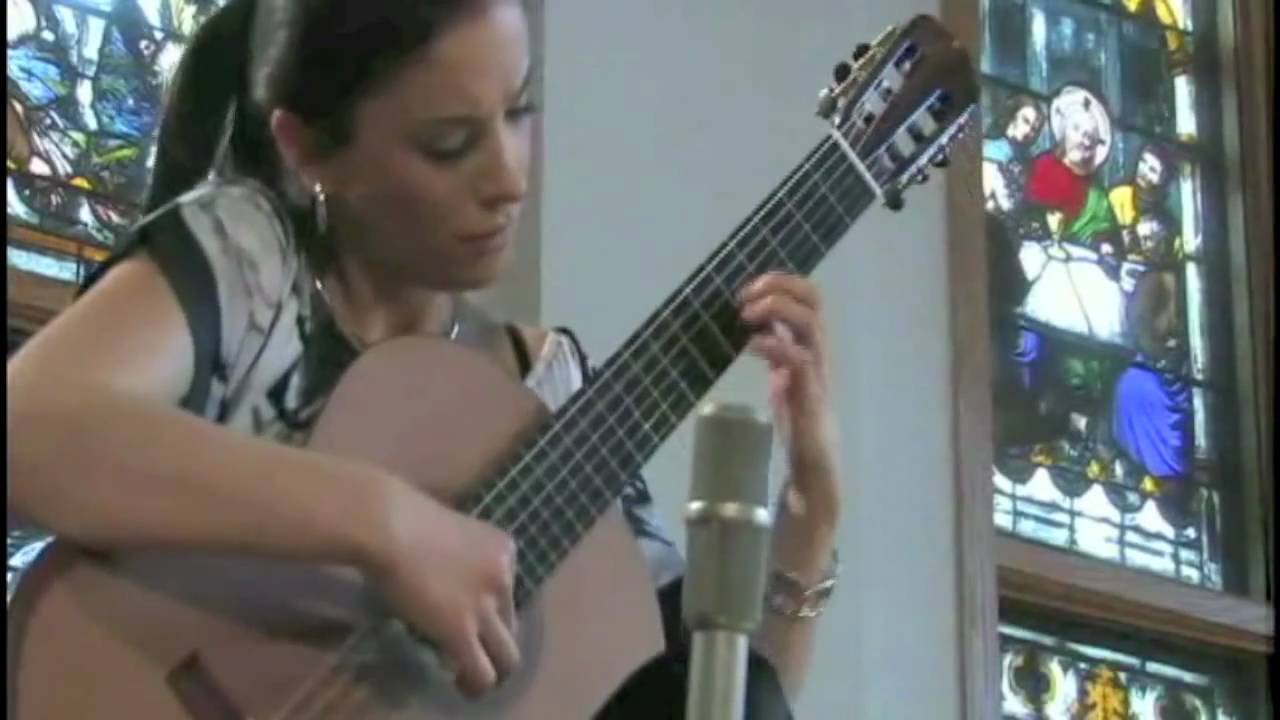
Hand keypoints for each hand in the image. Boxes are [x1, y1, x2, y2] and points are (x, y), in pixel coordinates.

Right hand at [367, 482, 519, 697]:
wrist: (388, 524)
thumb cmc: (403, 517)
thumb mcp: (449, 536)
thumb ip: (458, 560)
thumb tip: (445, 589)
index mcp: (503, 549)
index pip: (505, 591)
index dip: (486, 609)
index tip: (464, 616)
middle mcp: (503, 576)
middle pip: (511, 623)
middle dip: (495, 642)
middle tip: (475, 654)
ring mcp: (485, 605)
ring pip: (507, 655)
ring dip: (493, 670)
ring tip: (472, 681)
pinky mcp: (461, 630)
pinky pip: (481, 671)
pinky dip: (474, 684)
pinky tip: (461, 686)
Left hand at [738, 272, 839, 531]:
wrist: (815, 467)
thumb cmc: (799, 423)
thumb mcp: (783, 377)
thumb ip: (775, 351)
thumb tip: (755, 328)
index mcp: (811, 346)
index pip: (810, 298)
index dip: (783, 283)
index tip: (748, 289)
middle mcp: (818, 353)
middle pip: (814, 301)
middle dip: (780, 287)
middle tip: (746, 296)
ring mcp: (816, 373)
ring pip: (810, 324)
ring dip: (778, 309)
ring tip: (747, 313)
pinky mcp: (809, 395)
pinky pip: (797, 360)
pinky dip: (773, 345)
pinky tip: (750, 345)